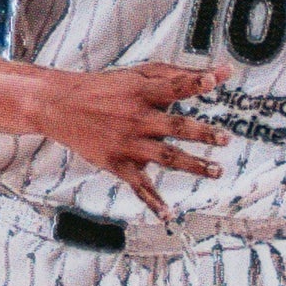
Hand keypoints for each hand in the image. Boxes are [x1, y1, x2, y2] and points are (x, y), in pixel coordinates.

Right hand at [29, 61, 228, 217]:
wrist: (61, 106)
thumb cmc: (108, 87)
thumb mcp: (140, 74)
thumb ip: (181, 74)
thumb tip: (222, 72)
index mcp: (143, 92)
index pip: (173, 85)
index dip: (193, 82)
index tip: (212, 80)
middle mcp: (137, 118)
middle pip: (175, 126)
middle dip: (202, 133)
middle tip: (224, 138)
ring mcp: (128, 143)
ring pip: (165, 156)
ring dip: (192, 165)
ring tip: (216, 170)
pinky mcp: (117, 163)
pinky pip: (138, 185)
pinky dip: (152, 201)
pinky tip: (167, 213)